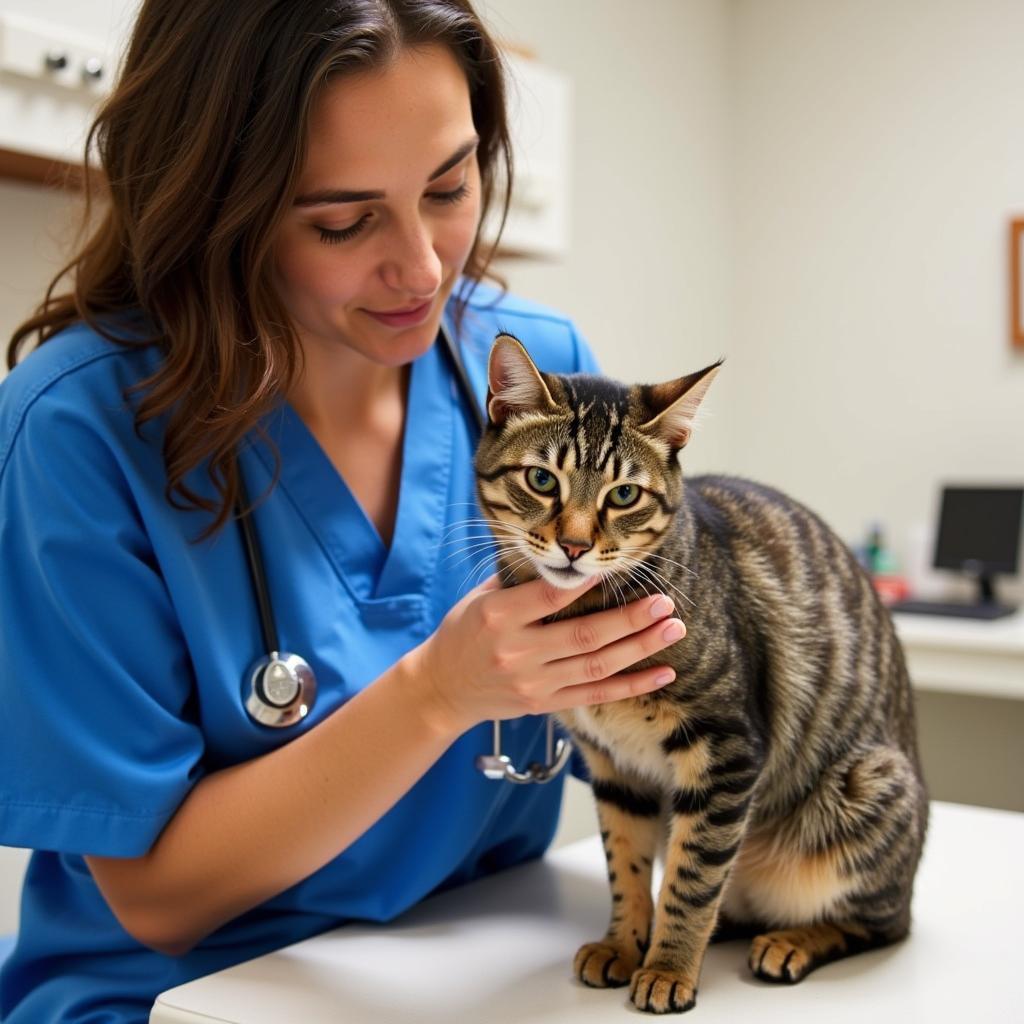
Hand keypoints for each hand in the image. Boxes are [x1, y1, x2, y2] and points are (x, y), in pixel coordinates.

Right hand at [406, 573, 684, 735]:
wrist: (442, 688)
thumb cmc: (463, 633)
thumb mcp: (479, 598)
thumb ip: (520, 580)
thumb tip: (564, 553)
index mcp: (498, 617)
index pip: (549, 597)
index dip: (584, 583)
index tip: (615, 567)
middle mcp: (517, 652)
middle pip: (584, 635)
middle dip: (630, 618)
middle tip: (665, 603)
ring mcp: (533, 682)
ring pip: (598, 666)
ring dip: (641, 648)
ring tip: (673, 629)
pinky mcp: (545, 704)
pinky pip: (596, 695)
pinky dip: (633, 686)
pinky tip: (663, 673)